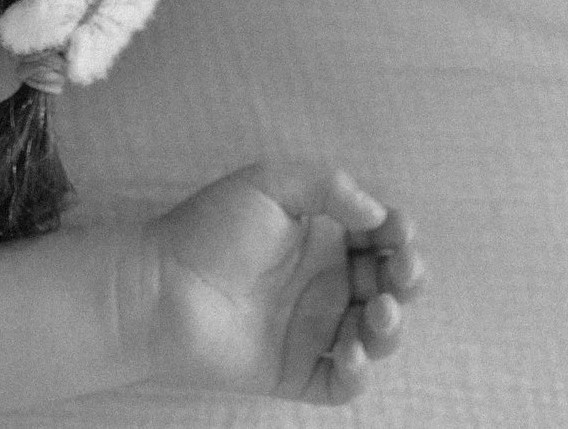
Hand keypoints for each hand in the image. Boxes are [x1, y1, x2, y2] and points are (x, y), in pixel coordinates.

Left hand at [140, 161, 424, 404]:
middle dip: (410, 278)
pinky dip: (357, 373)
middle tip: (404, 269)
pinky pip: (341, 382)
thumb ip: (328, 186)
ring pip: (376, 336)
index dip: (399, 234)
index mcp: (321, 239)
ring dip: (392, 326)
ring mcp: (311, 330)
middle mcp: (323, 284)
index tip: (397, 228)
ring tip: (381, 310)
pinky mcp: (295, 370)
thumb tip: (376, 213)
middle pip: (391, 287)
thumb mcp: (269, 184)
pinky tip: (349, 351)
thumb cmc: (207, 228)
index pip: (380, 238)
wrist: (158, 285)